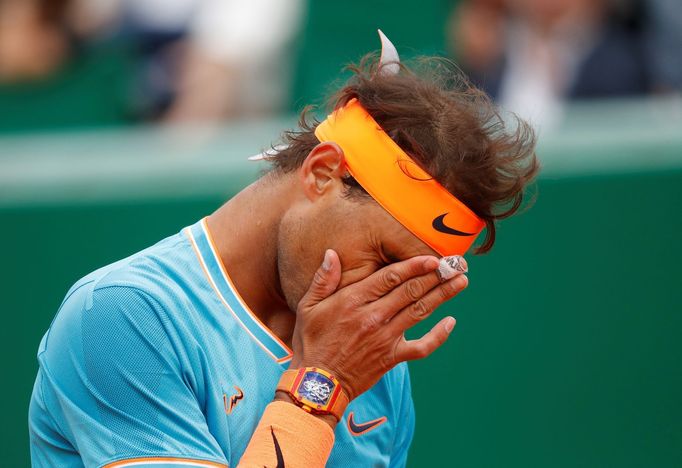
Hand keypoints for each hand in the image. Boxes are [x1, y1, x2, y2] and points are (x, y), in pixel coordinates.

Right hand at [289, 249, 467, 401]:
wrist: (318, 383)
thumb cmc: (312, 342)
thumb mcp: (308, 307)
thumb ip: (323, 279)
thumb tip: (332, 254)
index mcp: (354, 301)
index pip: (390, 278)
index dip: (414, 266)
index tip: (433, 258)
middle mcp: (374, 317)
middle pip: (411, 291)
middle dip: (436, 276)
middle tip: (456, 264)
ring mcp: (386, 338)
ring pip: (420, 312)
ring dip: (443, 296)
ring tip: (461, 282)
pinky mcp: (392, 357)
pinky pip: (422, 347)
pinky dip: (439, 335)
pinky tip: (451, 322)